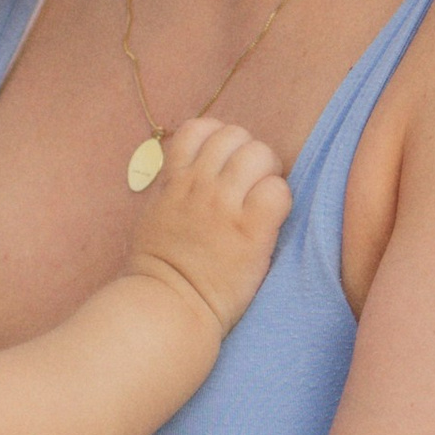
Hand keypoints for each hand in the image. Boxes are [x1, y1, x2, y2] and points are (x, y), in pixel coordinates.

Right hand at [125, 117, 292, 336]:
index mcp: (174, 180)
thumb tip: (188, 173)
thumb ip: (172, 188)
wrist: (166, 306)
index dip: (219, 139)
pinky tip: (271, 220)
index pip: (199, 128)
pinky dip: (280, 200)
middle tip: (253, 183)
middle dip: (250, 153)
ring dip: (268, 172)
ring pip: (259, 154)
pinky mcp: (250, 231)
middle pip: (235, 135)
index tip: (225, 163)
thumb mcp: (154, 215)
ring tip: (264, 199)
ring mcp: (224, 206)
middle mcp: (198, 185)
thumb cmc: (158, 270)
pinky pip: (277, 191)